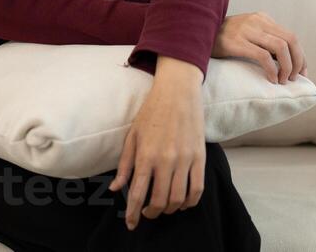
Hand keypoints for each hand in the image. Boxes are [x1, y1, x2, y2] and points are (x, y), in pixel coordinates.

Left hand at [107, 56, 205, 230]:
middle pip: (159, 201)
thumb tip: (115, 189)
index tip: (131, 223)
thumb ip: (124, 165)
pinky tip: (183, 203)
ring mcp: (185, 159)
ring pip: (178, 199)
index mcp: (145, 155)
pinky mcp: (199, 157)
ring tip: (163, 208)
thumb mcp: (132, 136)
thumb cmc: (151, 112)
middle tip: (147, 213)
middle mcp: (165, 160)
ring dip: (170, 210)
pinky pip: (197, 188)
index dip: (133, 214)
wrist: (178, 92)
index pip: (138, 194)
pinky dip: (190, 202)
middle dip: (151, 213)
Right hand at [211, 11, 308, 82]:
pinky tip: (272, 79)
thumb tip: (285, 61)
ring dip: (286, 66)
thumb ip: (264, 40)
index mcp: (262, 18)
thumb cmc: (223, 39)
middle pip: (290, 40)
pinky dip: (272, 69)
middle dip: (297, 61)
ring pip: (280, 47)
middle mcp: (256, 21)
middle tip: (294, 78)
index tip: (302, 72)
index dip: (300, 56)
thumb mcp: (247, 33)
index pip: (290, 36)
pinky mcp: (236, 42)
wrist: (195, 33)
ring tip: (283, 80)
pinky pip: (262, 56)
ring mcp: (246, 30)